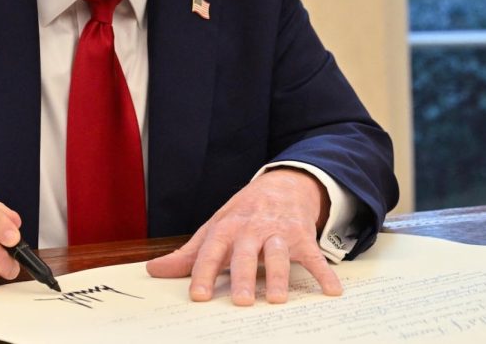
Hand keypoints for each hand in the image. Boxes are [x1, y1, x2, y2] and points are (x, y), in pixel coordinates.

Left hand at [145, 168, 339, 304]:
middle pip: (246, 253)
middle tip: (241, 300)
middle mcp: (252, 229)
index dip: (202, 272)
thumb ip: (187, 255)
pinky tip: (331, 291)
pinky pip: (314, 256)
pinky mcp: (303, 237)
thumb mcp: (214, 229)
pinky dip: (324, 274)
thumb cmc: (242, 215)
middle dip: (243, 276)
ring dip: (279, 275)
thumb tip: (154, 271)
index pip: (211, 251)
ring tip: (277, 299)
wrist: (281, 186)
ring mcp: (279, 232)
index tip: (197, 295)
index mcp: (226, 228)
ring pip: (279, 253)